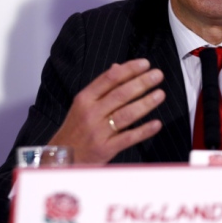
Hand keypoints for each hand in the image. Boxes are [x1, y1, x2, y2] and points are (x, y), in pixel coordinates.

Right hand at [47, 58, 164, 163]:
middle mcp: (91, 113)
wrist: (61, 158)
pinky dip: (143, 131)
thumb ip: (101, 86)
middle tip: (158, 75)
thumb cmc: (75, 128)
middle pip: (120, 94)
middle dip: (141, 82)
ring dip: (145, 103)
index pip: (109, 79)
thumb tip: (117, 67)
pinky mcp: (105, 149)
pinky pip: (128, 138)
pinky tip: (156, 124)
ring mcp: (98, 132)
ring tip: (160, 94)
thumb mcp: (82, 105)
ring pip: (126, 114)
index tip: (145, 63)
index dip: (129, 69)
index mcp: (84, 99)